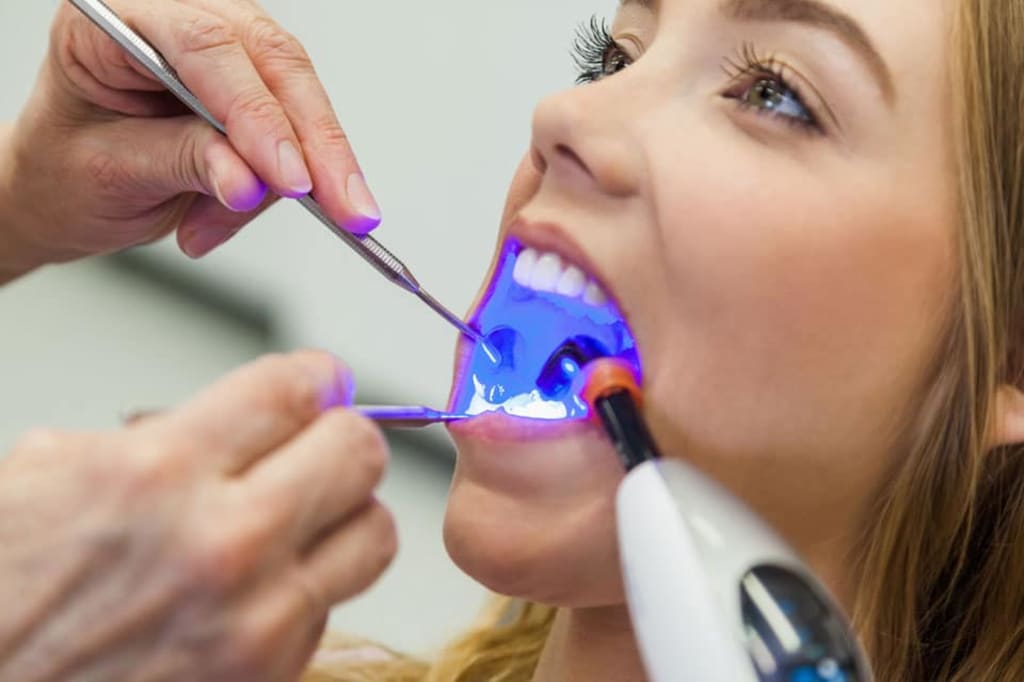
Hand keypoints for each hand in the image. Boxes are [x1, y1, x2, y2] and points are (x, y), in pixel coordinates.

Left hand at [0, 0, 379, 276]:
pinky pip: (296, 125)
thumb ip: (184, 164)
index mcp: (116, 16)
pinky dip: (284, 182)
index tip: (291, 180)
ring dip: (299, 173)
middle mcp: (175, 16)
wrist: (63, 189)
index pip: (205, 47)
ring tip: (222, 226)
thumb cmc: (65, 169)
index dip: (257, 115)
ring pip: (295, 93)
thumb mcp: (111, 172)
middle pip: (271, 62)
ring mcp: (219, 47)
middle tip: (345, 208)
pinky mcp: (250, 84)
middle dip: (315, 144)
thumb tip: (251, 181)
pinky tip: (244, 209)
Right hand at [0, 351, 395, 681]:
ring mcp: (253, 622)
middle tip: (317, 443)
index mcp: (158, 473)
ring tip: (303, 514)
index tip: (321, 382)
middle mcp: (222, 546)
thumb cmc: (1, 592)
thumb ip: (163, 431)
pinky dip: (305, 588)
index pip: (295, 390)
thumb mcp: (48, 471)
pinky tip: (256, 588)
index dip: (316, 376)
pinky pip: (329, 608)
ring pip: (373, 534)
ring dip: (344, 513)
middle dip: (340, 436)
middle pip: (359, 453)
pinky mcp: (267, 678)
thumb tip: (250, 413)